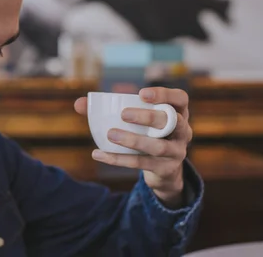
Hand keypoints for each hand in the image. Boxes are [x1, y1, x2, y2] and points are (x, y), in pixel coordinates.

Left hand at [74, 87, 192, 208]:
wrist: (163, 169)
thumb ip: (110, 109)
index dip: (165, 94)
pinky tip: (99, 154)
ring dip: (133, 141)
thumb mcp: (138, 120)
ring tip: (110, 135)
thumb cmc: (147, 134)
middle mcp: (183, 131)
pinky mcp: (166, 169)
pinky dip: (119, 159)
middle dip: (148, 117)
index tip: (142, 94)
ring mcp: (177, 152)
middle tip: (124, 114)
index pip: (180, 99)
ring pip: (158, 147)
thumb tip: (79, 104)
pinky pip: (142, 164)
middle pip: (171, 122)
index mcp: (178, 112)